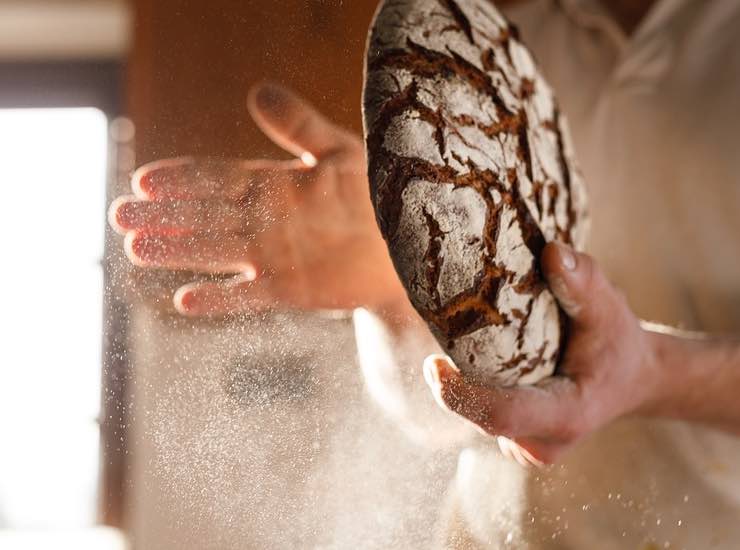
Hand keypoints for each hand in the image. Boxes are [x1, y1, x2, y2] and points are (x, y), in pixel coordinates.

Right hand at [109, 83, 405, 315]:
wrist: (406, 245)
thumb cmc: (376, 193)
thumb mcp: (338, 151)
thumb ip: (298, 125)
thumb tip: (257, 90)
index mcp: (271, 185)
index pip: (216, 178)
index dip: (182, 178)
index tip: (144, 178)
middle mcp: (264, 221)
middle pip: (204, 216)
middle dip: (163, 215)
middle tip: (120, 215)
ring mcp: (273, 256)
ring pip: (216, 252)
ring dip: (177, 251)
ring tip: (136, 248)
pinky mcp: (290, 289)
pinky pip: (249, 295)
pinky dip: (219, 299)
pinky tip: (186, 301)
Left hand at [423, 242, 661, 465]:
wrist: (631, 377)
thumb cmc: (618, 342)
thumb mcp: (610, 308)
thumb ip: (584, 282)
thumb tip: (552, 251)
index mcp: (568, 414)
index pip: (503, 414)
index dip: (461, 395)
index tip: (433, 364)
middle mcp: (542, 442)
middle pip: (480, 415)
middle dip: (453, 381)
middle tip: (439, 336)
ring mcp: (527, 447)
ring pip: (476, 415)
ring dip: (460, 382)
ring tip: (456, 340)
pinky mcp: (515, 439)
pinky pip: (479, 415)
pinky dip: (469, 387)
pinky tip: (472, 359)